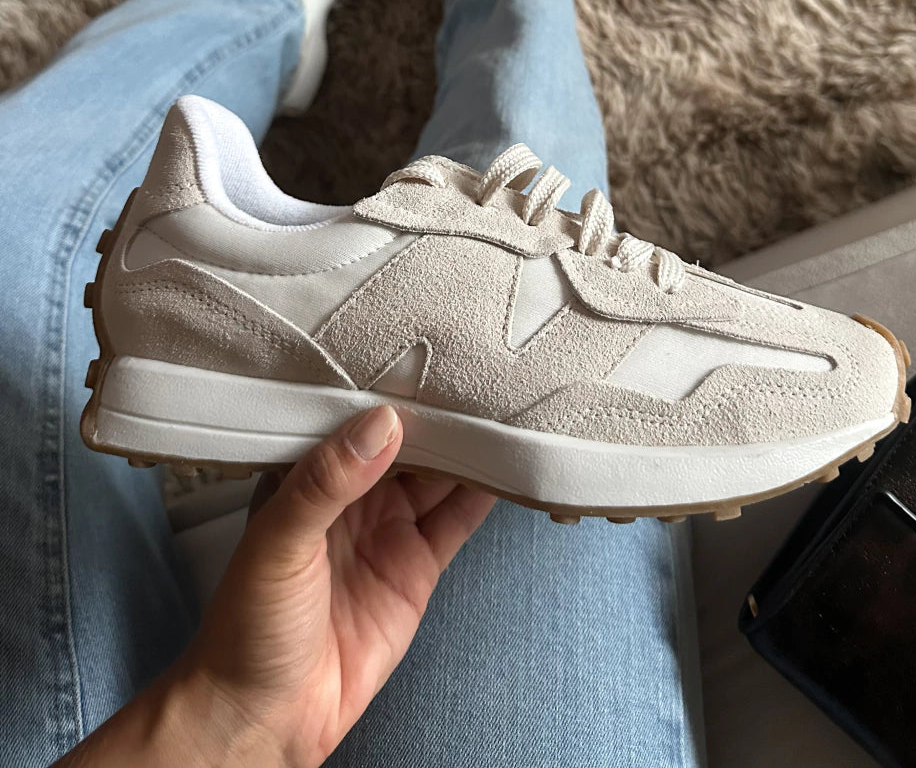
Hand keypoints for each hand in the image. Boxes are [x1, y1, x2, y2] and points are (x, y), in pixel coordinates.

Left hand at [181, 404, 495, 766]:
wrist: (267, 716)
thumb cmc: (246, 626)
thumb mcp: (278, 542)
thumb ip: (327, 481)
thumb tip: (381, 425)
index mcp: (309, 473)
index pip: (358, 418)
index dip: (393, 390)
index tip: (429, 362)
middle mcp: (352, 494)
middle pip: (407, 441)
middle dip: (441, 412)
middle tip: (481, 376)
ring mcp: (387, 528)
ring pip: (439, 473)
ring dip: (470, 446)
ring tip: (505, 409)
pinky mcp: (416, 566)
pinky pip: (457, 520)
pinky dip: (485, 494)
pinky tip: (508, 465)